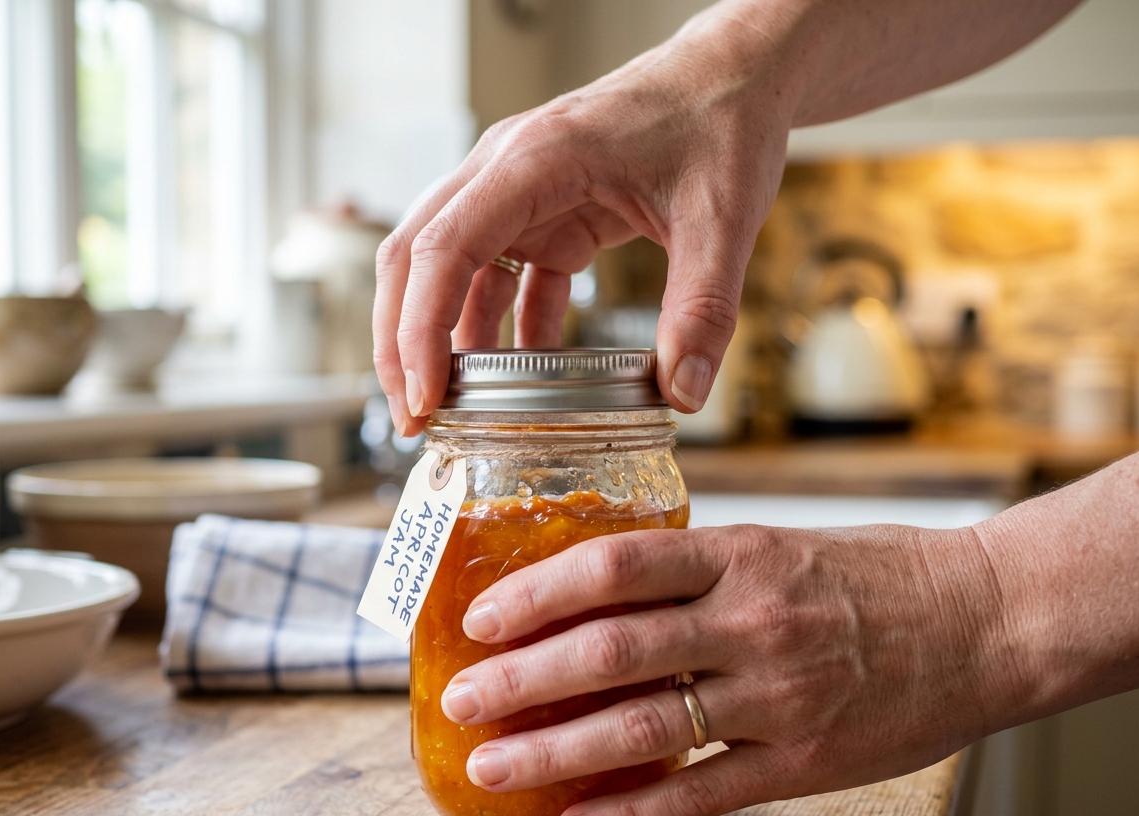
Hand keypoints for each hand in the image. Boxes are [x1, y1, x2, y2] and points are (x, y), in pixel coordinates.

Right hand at [372, 5, 803, 435]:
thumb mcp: (721, 217)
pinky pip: (503, 280)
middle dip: (402, 342)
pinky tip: (519, 382)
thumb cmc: (721, 120)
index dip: (420, 329)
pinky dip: (501, 331)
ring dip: (441, 340)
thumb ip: (702, 307)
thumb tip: (683, 393)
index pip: (444, 248)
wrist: (736, 75)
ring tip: (450, 412)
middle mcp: (508, 172)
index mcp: (536, 160)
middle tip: (414, 418)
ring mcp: (520, 194)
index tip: (425, 397)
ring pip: (448, 271)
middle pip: (417, 259)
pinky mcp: (546, 215)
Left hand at [438, 522, 1021, 815]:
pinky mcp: (802, 762)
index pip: (616, 566)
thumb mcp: (780, 542)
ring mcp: (776, 696)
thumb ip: (697, 566)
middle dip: (523, 678)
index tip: (483, 616)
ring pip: (643, 727)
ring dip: (555, 751)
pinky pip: (700, 792)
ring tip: (492, 765)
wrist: (985, 620)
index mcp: (740, 555)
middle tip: (461, 697)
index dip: (538, 591)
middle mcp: (751, 622)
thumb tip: (599, 585)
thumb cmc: (877, 573)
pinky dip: (632, 812)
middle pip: (612, 650)